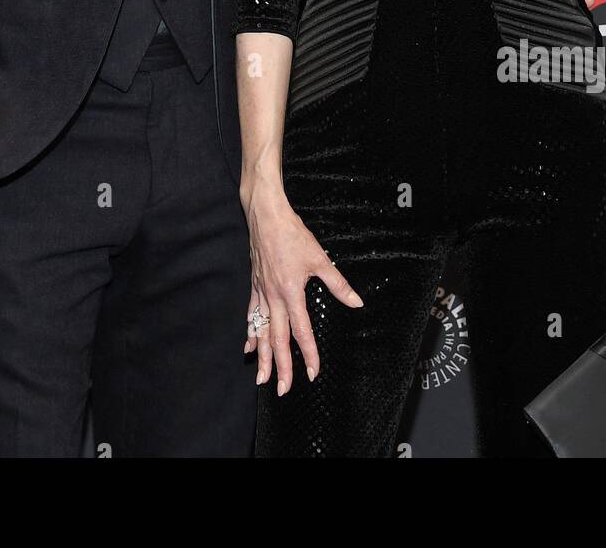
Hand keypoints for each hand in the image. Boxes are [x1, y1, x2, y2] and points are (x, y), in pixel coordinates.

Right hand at [242, 181, 363, 394]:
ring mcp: (262, 292)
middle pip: (277, 339)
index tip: (312, 373)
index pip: (301, 331)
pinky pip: (252, 313)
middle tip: (282, 389)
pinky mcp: (255, 284)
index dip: (308, 354)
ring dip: (262, 355)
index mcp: (291, 292)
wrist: (266, 216)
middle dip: (280, 366)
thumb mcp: (320, 258)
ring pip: (261, 331)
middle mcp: (274, 297)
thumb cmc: (292, 234)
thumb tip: (356, 302)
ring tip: (261, 377)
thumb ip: (338, 284)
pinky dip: (251, 331)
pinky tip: (248, 343)